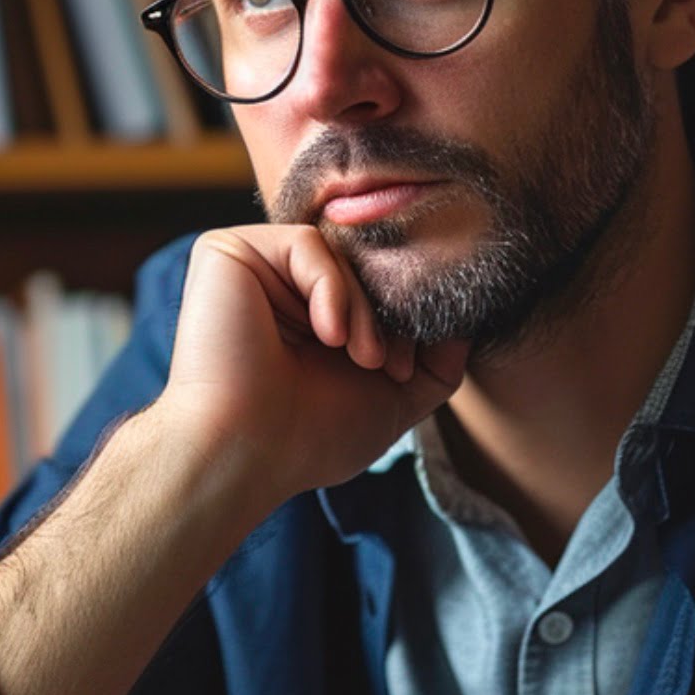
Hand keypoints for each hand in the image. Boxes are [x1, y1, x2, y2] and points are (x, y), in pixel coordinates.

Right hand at [157, 225, 468, 498]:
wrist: (245, 450)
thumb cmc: (308, 438)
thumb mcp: (392, 399)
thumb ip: (434, 365)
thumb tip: (466, 325)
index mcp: (307, 315)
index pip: (372, 286)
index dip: (402, 320)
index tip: (404, 371)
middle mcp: (279, 286)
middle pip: (361, 265)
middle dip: (390, 315)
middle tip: (389, 366)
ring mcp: (254, 265)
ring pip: (341, 255)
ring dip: (365, 310)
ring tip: (361, 358)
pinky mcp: (227, 250)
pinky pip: (309, 243)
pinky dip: (333, 289)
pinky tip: (327, 335)